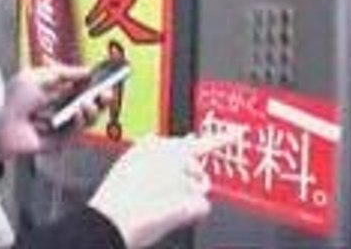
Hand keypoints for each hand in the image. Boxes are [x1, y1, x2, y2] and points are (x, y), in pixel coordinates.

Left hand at [0, 64, 110, 160]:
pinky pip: (74, 134)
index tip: (105, 78)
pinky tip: (80, 112)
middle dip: (98, 99)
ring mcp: (54, 127)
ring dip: (91, 111)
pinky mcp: (54, 144)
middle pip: (83, 104)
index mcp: (47, 90)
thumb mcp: (40, 75)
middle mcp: (52, 109)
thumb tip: (86, 71)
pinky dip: (79, 123)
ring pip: (82, 121)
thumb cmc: (10, 97)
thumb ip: (65, 73)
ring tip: (92, 102)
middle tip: (108, 93)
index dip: (91, 83)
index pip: (76, 87)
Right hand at [88, 134, 211, 248]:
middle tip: (170, 194)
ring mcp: (188, 176)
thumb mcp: (127, 161)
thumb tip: (164, 141)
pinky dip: (191, 214)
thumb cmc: (116, 196)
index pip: (194, 140)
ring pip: (200, 188)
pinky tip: (171, 215)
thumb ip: (150, 148)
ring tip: (162, 205)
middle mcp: (176, 156)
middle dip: (190, 179)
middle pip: (198, 168)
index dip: (219, 138)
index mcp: (159, 144)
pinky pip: (203, 207)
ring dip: (187, 197)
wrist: (114, 218)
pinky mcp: (195, 197)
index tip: (237, 133)